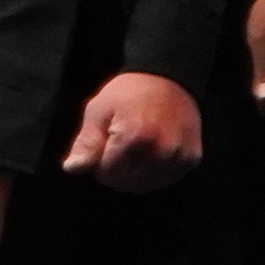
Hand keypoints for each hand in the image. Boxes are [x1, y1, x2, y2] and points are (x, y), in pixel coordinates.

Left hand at [66, 69, 203, 192]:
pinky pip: (166, 181)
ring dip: (134, 176)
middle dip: (115, 171)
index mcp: (134, 137)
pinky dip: (154, 175)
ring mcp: (179, 156)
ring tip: (134, 151)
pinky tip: (150, 156)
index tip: (103, 147)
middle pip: (126, 183)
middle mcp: (160, 150)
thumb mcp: (99, 110)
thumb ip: (87, 143)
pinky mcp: (192, 158)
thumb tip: (73, 169)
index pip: (107, 174)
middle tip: (117, 149)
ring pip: (146, 186)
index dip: (99, 164)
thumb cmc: (128, 93)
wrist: (168, 78)